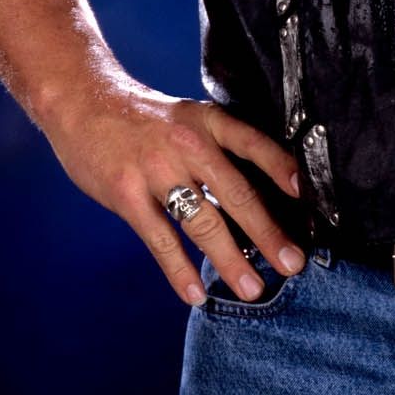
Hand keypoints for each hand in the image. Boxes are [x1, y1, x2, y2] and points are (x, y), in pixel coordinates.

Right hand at [44, 82, 305, 308]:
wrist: (82, 101)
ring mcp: (157, 171)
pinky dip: (180, 271)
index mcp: (208, 122)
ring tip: (252, 288)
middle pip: (238, 195)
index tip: (311, 201)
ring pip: (203, 224)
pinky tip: (196, 293)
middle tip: (293, 263)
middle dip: (269, 234)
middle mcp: (188, 145)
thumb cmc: (142, 118)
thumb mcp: (188, 118)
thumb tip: (257, 193)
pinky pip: (161, 240)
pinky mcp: (127, 195)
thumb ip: (217, 149)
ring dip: (231, 261)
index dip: (284, 172)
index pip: (256, 146)